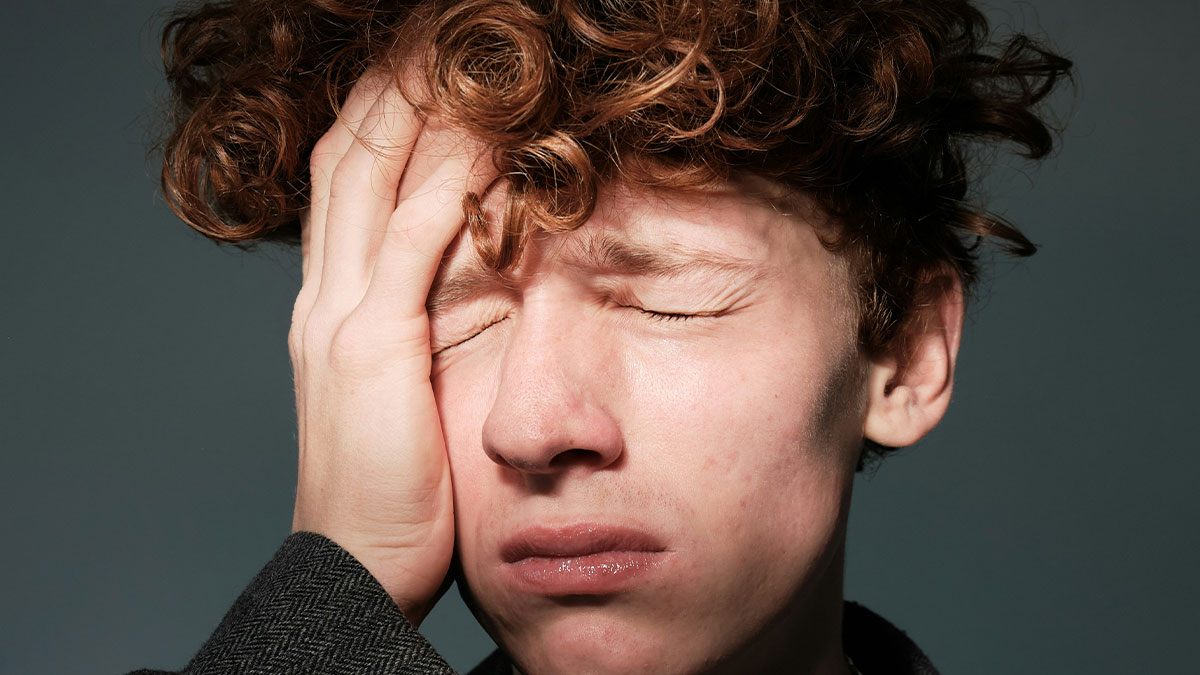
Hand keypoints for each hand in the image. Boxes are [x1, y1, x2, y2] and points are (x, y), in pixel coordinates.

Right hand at [288, 71, 490, 623]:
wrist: (354, 561)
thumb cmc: (387, 487)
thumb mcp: (389, 394)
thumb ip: (407, 333)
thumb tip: (452, 291)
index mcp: (328, 306)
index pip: (347, 185)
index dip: (378, 120)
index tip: (418, 73)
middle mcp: (325, 298)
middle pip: (350, 161)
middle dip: (390, 91)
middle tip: (433, 39)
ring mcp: (342, 318)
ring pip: (372, 185)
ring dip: (416, 116)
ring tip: (459, 61)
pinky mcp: (373, 349)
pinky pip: (412, 248)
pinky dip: (444, 190)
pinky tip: (481, 148)